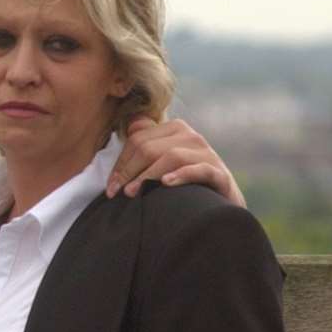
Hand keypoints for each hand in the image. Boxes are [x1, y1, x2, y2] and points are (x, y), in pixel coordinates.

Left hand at [106, 117, 244, 206]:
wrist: (218, 206)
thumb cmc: (185, 183)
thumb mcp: (164, 160)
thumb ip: (148, 141)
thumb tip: (131, 124)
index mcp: (175, 129)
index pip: (138, 140)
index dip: (121, 163)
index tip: (111, 186)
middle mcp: (192, 137)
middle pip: (149, 148)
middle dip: (129, 171)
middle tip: (118, 192)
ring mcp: (208, 154)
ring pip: (171, 157)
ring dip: (148, 175)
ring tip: (133, 193)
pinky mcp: (220, 174)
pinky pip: (199, 170)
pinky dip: (182, 175)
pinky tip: (166, 183)